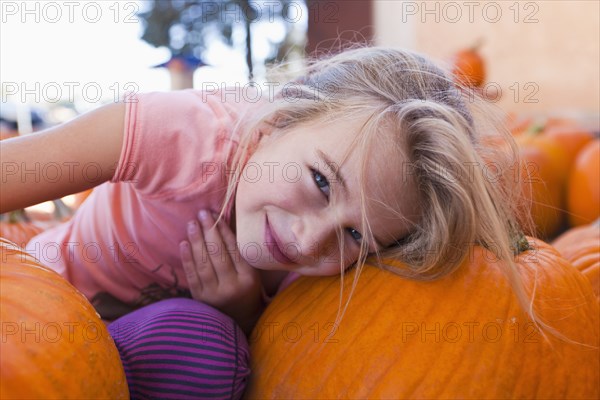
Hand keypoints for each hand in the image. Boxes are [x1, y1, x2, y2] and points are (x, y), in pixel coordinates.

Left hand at [179, 210, 262, 333]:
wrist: (241, 319)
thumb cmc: (247, 289)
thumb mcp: (252, 273)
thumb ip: (241, 254)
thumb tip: (221, 226)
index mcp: (248, 279)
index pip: (234, 250)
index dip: (224, 231)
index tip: (216, 215)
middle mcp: (231, 287)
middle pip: (218, 255)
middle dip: (209, 231)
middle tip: (202, 214)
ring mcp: (214, 294)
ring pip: (204, 264)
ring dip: (196, 242)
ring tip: (192, 224)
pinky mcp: (200, 299)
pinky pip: (192, 276)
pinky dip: (187, 259)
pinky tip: (184, 243)